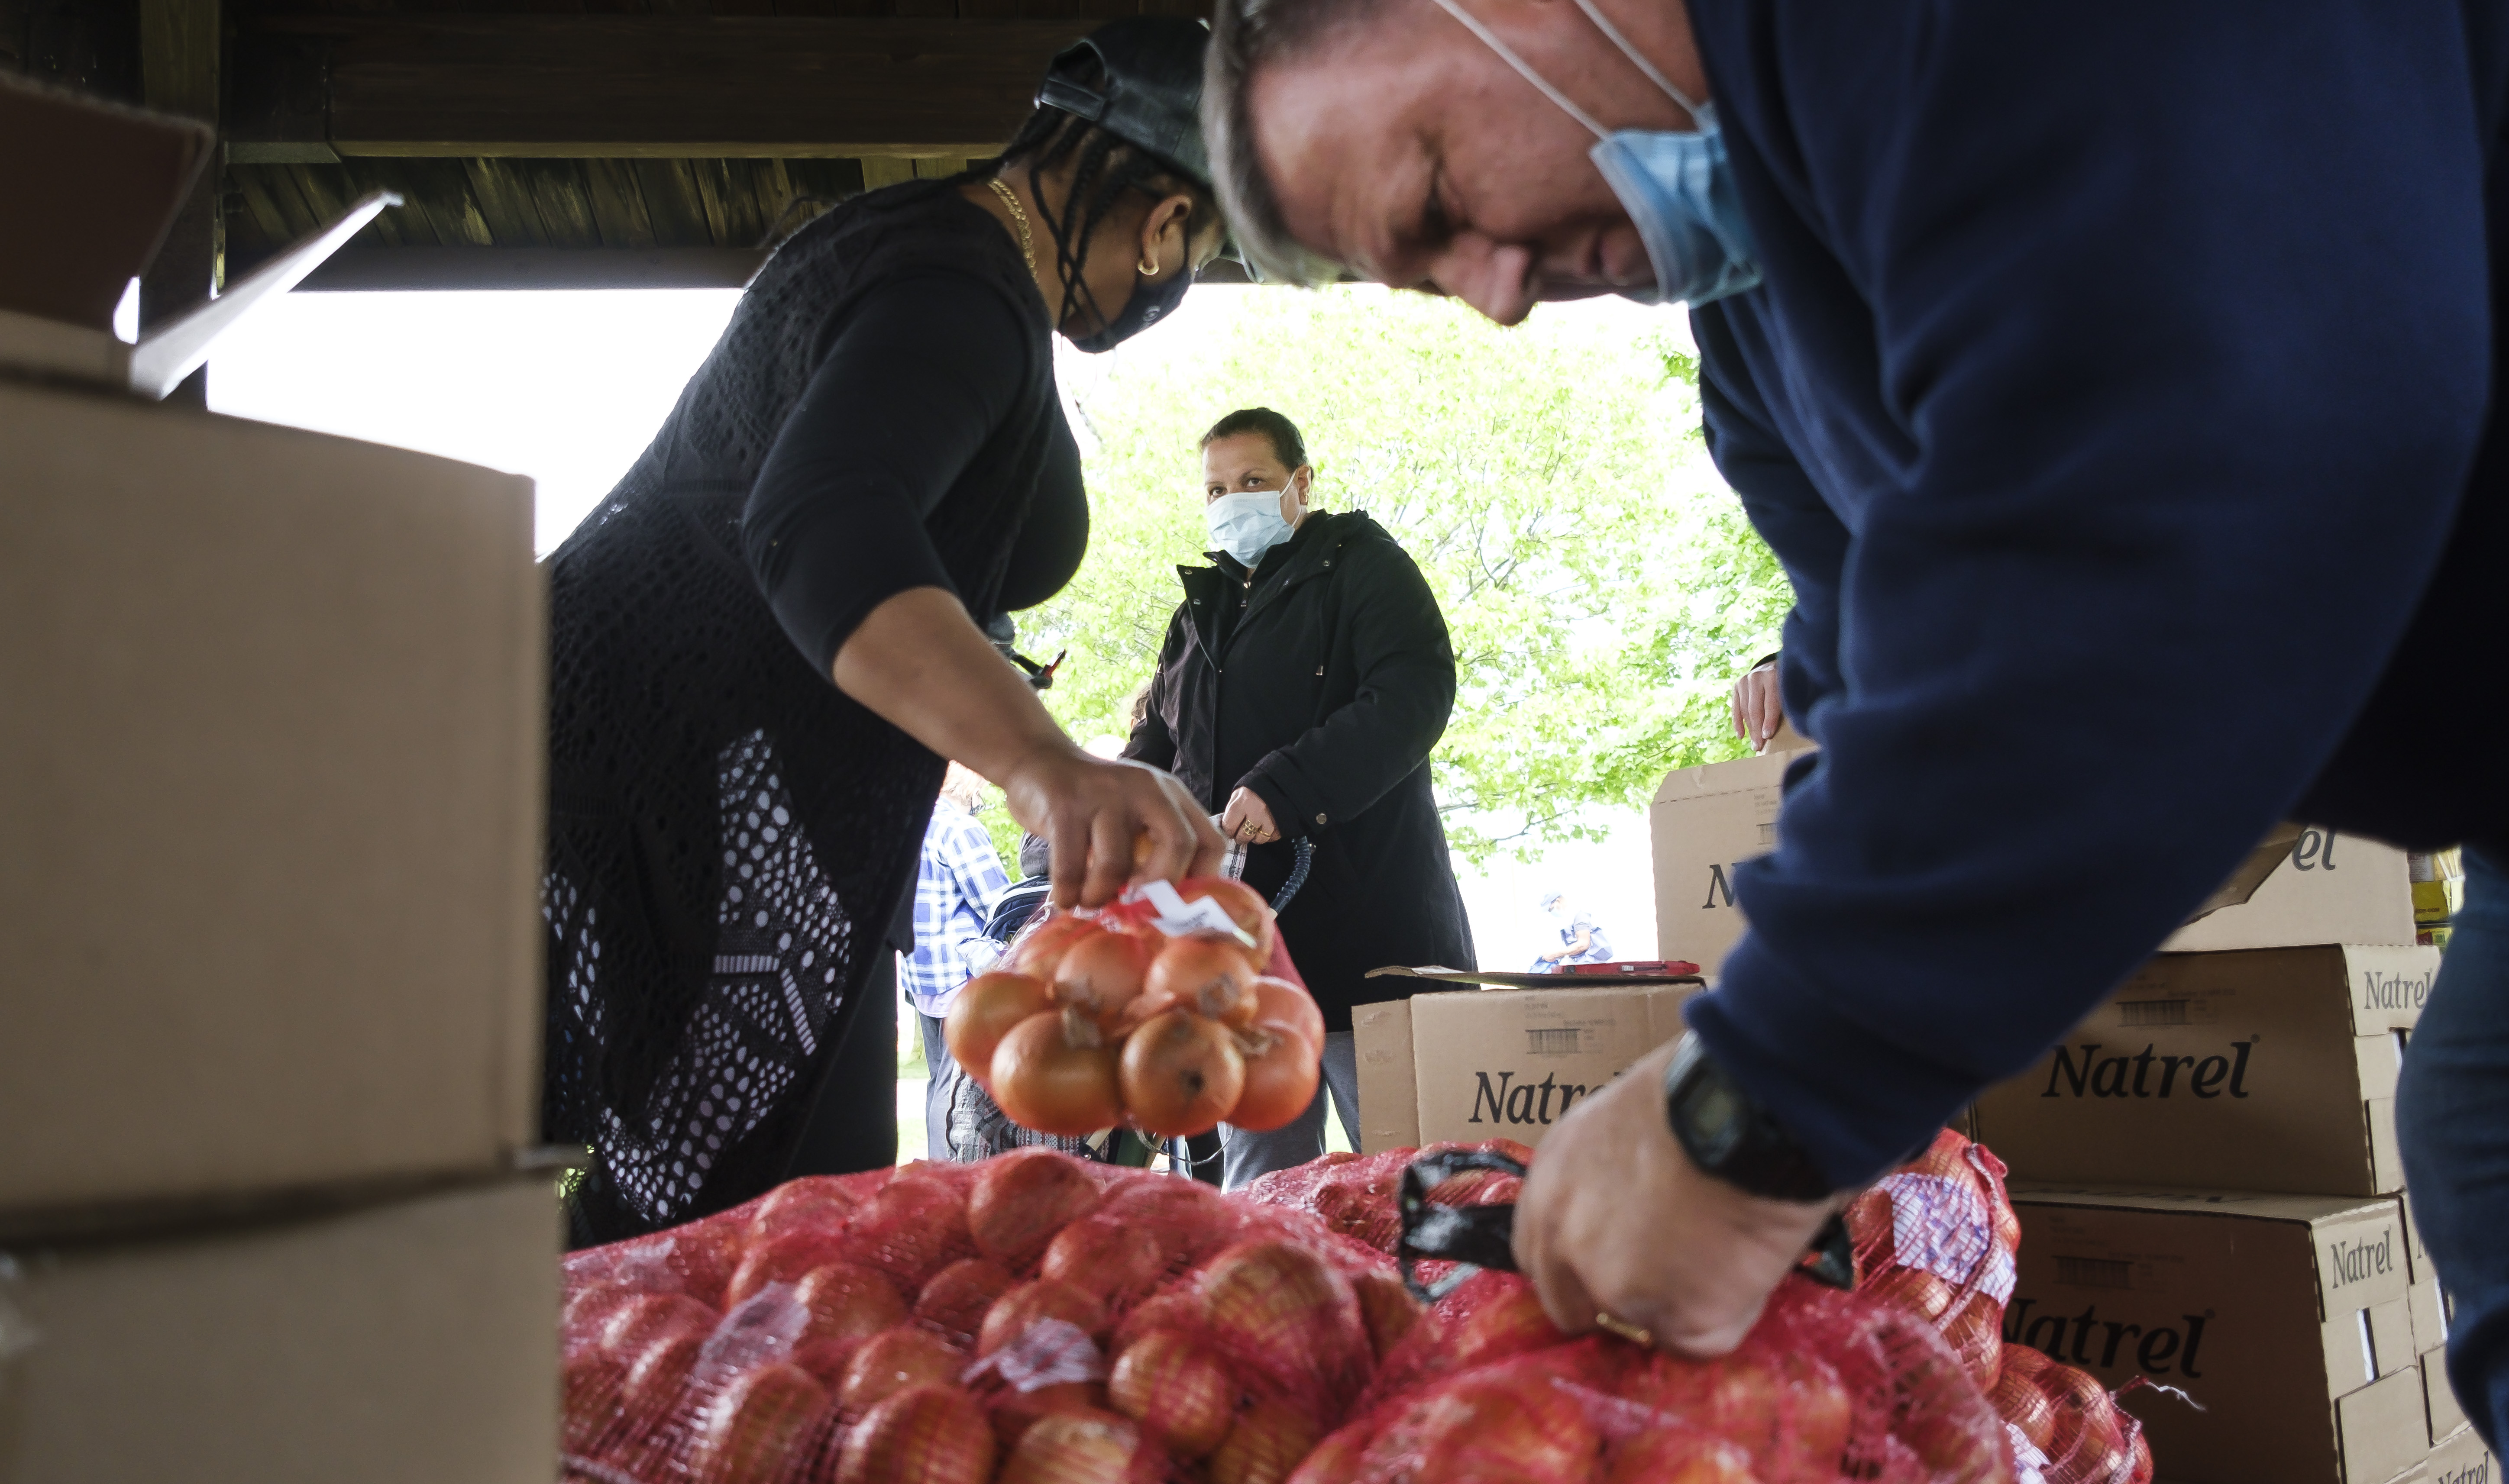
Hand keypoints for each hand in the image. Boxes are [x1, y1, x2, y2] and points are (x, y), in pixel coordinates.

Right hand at [1000, 747, 1222, 908]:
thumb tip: (1165, 912)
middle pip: (1177, 845)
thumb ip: (1153, 849)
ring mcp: (1104, 795)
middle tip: (1134, 907)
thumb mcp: (1133, 815)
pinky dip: (1068, 895)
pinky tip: (1065, 898)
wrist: (1038, 761)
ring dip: (1100, 897)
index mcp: (1169, 795)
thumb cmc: (1091, 804)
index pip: (1209, 841)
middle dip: (1159, 889)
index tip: (1175, 906)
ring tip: (1089, 901)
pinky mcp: (1065, 806)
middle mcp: (1144, 788)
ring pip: (1116, 865)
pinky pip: (1071, 868)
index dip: (1200, 882)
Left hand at [1219, 786, 1280, 845]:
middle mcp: (1257, 811)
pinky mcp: (1281, 823)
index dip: (1228, 831)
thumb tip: (1226, 828)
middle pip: (1244, 836)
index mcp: (1243, 802)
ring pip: (1259, 839)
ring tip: (1254, 829)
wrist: (1274, 783)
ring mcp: (1270, 818)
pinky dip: (1268, 835)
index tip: (1230, 830)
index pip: (1229, 827)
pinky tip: (1265, 827)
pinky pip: (1272, 837)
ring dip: (1255, 837)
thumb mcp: (1237, 795)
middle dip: (1240, 837)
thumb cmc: (1253, 790)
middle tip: (1241, 833)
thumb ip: (1231, 812)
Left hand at [1511, 1039, 1837, 1357]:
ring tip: (1727, 1249)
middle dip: (1616, 1301)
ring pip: (1643, 1322)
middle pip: (1571, 1305)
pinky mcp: (1668, 1317)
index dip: (1579, 1266)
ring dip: (1682, 1303)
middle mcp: (1562, 1236)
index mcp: (1549, 1182)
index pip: (1539, 1253)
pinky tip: (1747, 1266)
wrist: (1746, 1111)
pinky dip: (1728, 1315)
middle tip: (1672, 1278)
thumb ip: (1606, 1176)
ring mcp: (1610, 1283)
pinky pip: (1699, 1340)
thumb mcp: (1621, 1121)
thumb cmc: (1699, 1093)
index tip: (1618, 1262)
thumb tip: (1630, 1206)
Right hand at [1731, 663, 1783, 752]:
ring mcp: (1744, 680)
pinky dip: (1738, 723)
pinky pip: (1735, 708)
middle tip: (1758, 746)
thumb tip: (1791, 727)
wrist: (1773, 667)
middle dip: (1756, 729)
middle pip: (1755, 709)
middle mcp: (1756, 676)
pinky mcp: (1736, 685)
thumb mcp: (1791, 690)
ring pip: (1745, 710)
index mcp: (1773, 676)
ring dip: (1749, 729)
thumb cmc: (1787, 684)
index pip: (1770, 704)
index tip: (1768, 737)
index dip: (1769, 721)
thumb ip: (1788, 704)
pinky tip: (1741, 735)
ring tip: (1754, 744)